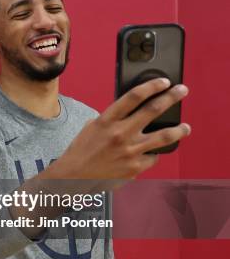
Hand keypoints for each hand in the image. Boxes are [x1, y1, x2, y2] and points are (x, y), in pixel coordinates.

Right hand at [47, 78, 189, 180]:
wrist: (74, 176)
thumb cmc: (82, 150)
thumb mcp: (92, 127)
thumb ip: (112, 118)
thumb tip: (132, 112)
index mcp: (107, 120)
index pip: (134, 96)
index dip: (152, 86)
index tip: (163, 82)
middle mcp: (120, 134)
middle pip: (153, 110)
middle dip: (171, 97)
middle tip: (182, 91)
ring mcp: (130, 151)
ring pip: (164, 136)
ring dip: (179, 130)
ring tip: (185, 127)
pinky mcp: (134, 168)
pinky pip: (152, 157)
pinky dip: (153, 154)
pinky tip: (152, 153)